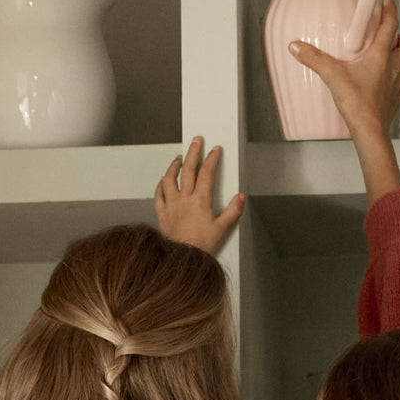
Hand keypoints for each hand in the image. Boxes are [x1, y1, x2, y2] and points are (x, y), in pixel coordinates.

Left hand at [154, 136, 244, 253]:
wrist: (183, 259)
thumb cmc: (201, 246)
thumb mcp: (222, 229)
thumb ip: (233, 211)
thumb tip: (240, 197)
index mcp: (200, 201)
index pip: (207, 173)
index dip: (211, 159)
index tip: (215, 150)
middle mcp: (184, 199)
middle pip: (188, 169)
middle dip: (193, 152)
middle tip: (196, 141)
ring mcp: (171, 205)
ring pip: (170, 178)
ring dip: (174, 165)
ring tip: (179, 158)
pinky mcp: (163, 214)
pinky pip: (158, 195)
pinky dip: (161, 185)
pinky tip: (163, 181)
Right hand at [287, 0, 399, 135]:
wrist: (370, 132)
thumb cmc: (357, 103)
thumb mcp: (332, 76)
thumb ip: (314, 59)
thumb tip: (296, 46)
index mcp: (380, 56)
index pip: (391, 25)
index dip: (390, 10)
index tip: (388, 1)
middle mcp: (393, 69)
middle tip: (391, 38)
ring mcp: (396, 87)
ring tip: (392, 60)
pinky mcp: (394, 103)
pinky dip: (396, 85)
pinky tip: (386, 87)